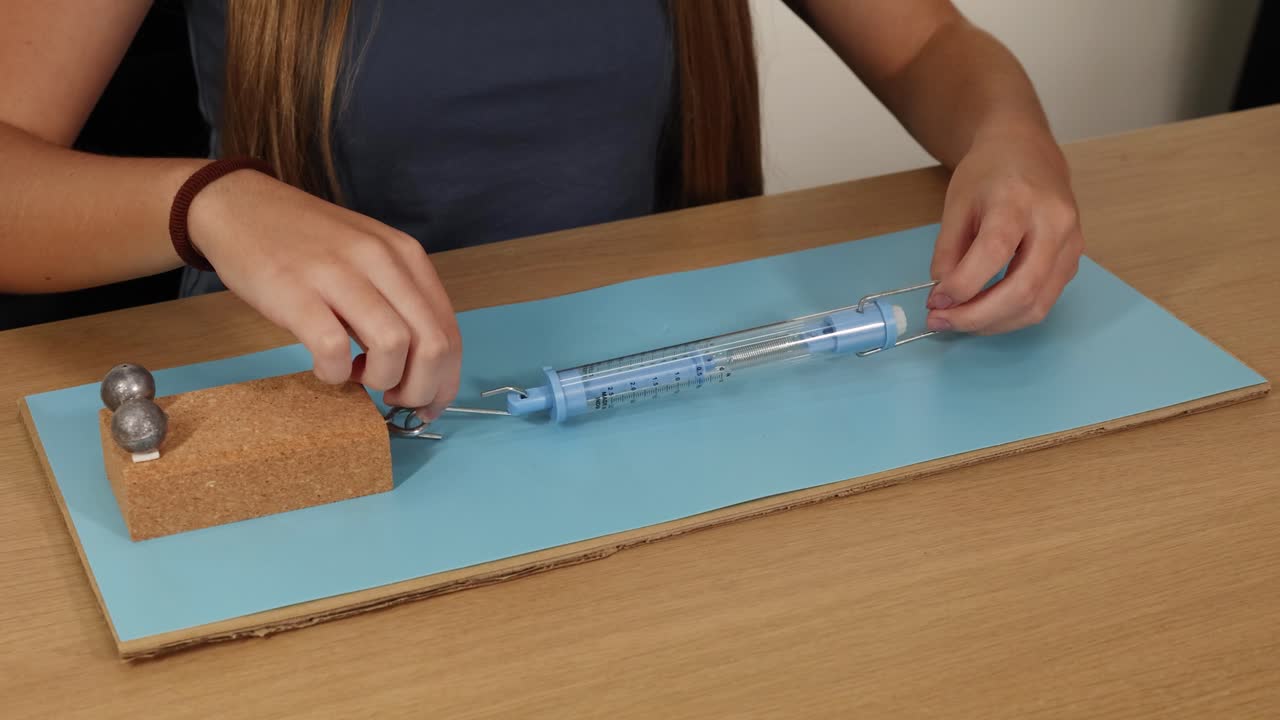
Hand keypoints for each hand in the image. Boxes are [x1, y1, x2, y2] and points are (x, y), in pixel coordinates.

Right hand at [188, 169, 461, 418]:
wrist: (239, 206)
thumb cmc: (308, 242)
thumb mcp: (370, 257)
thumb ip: (400, 300)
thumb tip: (424, 366)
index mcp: (406, 256)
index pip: (449, 331)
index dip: (445, 381)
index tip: (428, 405)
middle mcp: (381, 260)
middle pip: (432, 345)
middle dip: (421, 389)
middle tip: (395, 399)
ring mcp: (338, 274)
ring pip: (392, 347)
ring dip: (380, 380)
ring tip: (357, 375)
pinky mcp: (294, 292)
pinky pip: (333, 350)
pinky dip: (335, 373)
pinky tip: (325, 367)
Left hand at [926, 126, 1083, 334]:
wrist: (1028, 152)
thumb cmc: (990, 173)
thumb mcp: (957, 202)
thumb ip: (948, 249)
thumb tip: (943, 296)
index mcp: (1019, 199)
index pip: (995, 252)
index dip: (963, 285)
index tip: (935, 301)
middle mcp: (1054, 223)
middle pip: (1022, 288)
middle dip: (977, 316)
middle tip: (941, 322)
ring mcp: (1071, 244)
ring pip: (1037, 304)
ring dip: (993, 324)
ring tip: (958, 322)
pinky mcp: (1073, 261)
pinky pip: (1044, 302)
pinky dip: (1010, 316)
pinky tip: (983, 314)